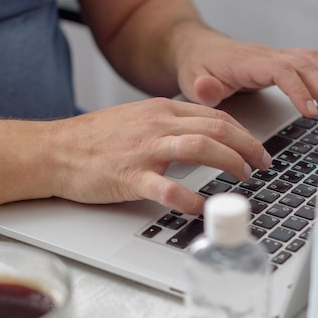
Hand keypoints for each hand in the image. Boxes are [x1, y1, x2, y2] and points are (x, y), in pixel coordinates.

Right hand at [48, 98, 271, 214]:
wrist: (54, 150)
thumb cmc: (92, 140)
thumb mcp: (135, 120)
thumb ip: (165, 125)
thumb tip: (197, 136)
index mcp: (159, 110)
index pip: (213, 116)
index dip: (242, 132)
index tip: (255, 148)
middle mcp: (156, 125)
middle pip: (216, 128)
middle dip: (247, 146)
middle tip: (263, 164)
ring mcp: (143, 150)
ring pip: (199, 147)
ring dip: (229, 162)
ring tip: (243, 179)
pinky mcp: (129, 176)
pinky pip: (166, 187)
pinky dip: (188, 198)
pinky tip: (199, 206)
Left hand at [174, 27, 317, 115]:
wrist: (199, 48)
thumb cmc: (198, 65)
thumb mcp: (191, 80)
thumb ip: (200, 88)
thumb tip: (205, 88)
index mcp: (248, 62)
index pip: (282, 71)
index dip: (298, 90)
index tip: (309, 111)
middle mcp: (268, 55)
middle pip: (305, 66)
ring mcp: (277, 57)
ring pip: (313, 63)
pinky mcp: (282, 62)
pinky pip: (312, 64)